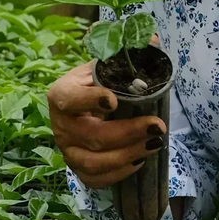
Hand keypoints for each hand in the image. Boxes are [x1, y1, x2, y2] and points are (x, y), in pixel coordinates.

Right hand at [46, 58, 168, 189]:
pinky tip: (139, 160)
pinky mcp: (77, 168)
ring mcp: (67, 149)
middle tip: (157, 126)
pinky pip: (96, 179)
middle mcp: (60, 124)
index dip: (88, 100)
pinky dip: (119, 172)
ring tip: (154, 143)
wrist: (88, 108)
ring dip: (128, 154)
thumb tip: (153, 40)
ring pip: (93, 162)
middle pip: (90, 135)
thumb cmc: (98, 86)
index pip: (68, 98)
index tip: (114, 99)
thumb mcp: (107, 67)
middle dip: (128, 133)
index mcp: (62, 94)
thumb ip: (127, 53)